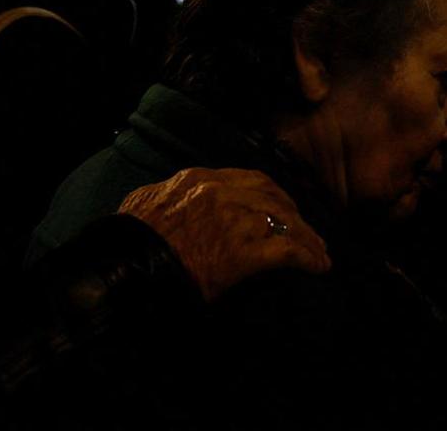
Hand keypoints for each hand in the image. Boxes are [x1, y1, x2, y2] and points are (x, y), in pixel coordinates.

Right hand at [117, 167, 330, 301]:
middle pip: (272, 196)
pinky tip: (318, 267)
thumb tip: (167, 201)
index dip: (270, 195)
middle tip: (307, 231)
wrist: (128, 266)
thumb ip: (165, 197)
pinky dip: (308, 258)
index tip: (280, 208)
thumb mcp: (142, 204)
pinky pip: (289, 250)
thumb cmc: (130, 241)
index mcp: (195, 180)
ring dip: (308, 238)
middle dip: (294, 214)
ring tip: (319, 253)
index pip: (247, 179)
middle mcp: (219, 192)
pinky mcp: (244, 252)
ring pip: (286, 221)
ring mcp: (234, 220)